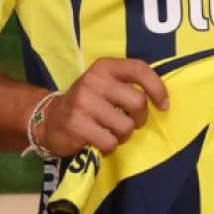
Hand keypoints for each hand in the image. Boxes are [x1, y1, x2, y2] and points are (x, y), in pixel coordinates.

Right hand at [38, 58, 168, 156]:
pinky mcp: (77, 125)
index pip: (140, 70)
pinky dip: (109, 146)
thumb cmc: (88, 101)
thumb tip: (162, 100)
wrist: (49, 119)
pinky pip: (110, 142)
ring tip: (111, 131)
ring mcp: (84, 103)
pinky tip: (99, 140)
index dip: (157, 88)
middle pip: (138, 102)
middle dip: (140, 118)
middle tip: (130, 122)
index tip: (163, 105)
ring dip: (123, 135)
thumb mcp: (105, 83)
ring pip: (126, 126)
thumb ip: (129, 84)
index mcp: (105, 67)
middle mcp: (94, 81)